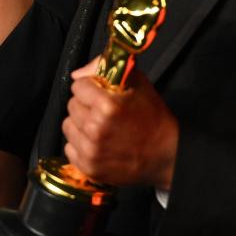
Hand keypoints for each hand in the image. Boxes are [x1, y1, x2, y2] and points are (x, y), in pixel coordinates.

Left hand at [62, 58, 178, 189]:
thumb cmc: (153, 118)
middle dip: (86, 105)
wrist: (168, 154)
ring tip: (102, 128)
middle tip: (104, 112)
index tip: (101, 94)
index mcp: (107, 105)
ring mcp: (91, 150)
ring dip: (81, 125)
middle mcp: (95, 128)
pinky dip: (80, 145)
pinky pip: (69, 148)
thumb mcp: (137, 82)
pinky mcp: (89, 167)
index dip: (91, 87)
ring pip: (68, 126)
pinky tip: (99, 143)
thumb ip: (104, 68)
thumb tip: (77, 74)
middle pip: (72, 105)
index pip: (78, 86)